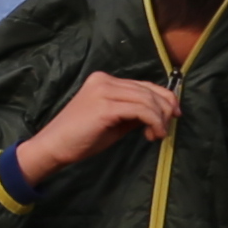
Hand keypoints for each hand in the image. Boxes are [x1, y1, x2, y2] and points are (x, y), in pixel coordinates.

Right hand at [10, 70, 178, 188]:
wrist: (53, 147)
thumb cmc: (80, 138)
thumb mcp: (113, 121)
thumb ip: (133, 113)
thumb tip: (160, 114)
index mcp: (104, 80)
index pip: (143, 84)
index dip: (164, 98)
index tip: (174, 115)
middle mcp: (104, 80)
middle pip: (148, 90)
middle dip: (165, 110)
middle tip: (166, 130)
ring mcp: (104, 91)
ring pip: (147, 99)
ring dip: (160, 119)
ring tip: (157, 135)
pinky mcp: (105, 106)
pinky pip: (141, 110)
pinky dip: (153, 122)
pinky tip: (152, 135)